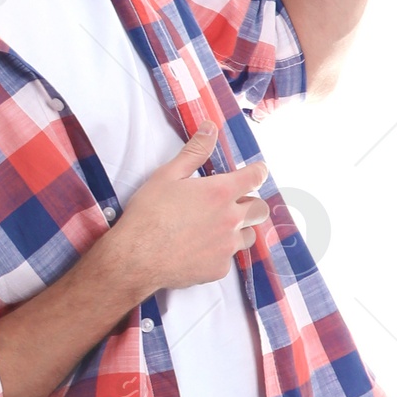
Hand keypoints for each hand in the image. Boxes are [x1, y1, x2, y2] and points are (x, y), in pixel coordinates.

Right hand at [115, 124, 270, 294]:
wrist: (136, 258)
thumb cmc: (149, 214)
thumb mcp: (168, 175)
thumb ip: (194, 151)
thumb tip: (210, 128)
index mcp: (220, 192)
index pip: (256, 176)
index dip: (258, 171)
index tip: (256, 171)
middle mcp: (230, 219)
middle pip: (261, 209)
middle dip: (251, 204)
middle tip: (233, 204)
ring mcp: (227, 246)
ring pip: (249, 236)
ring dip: (240, 230)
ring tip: (217, 229)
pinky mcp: (219, 269)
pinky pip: (229, 259)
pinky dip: (220, 253)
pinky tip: (200, 250)